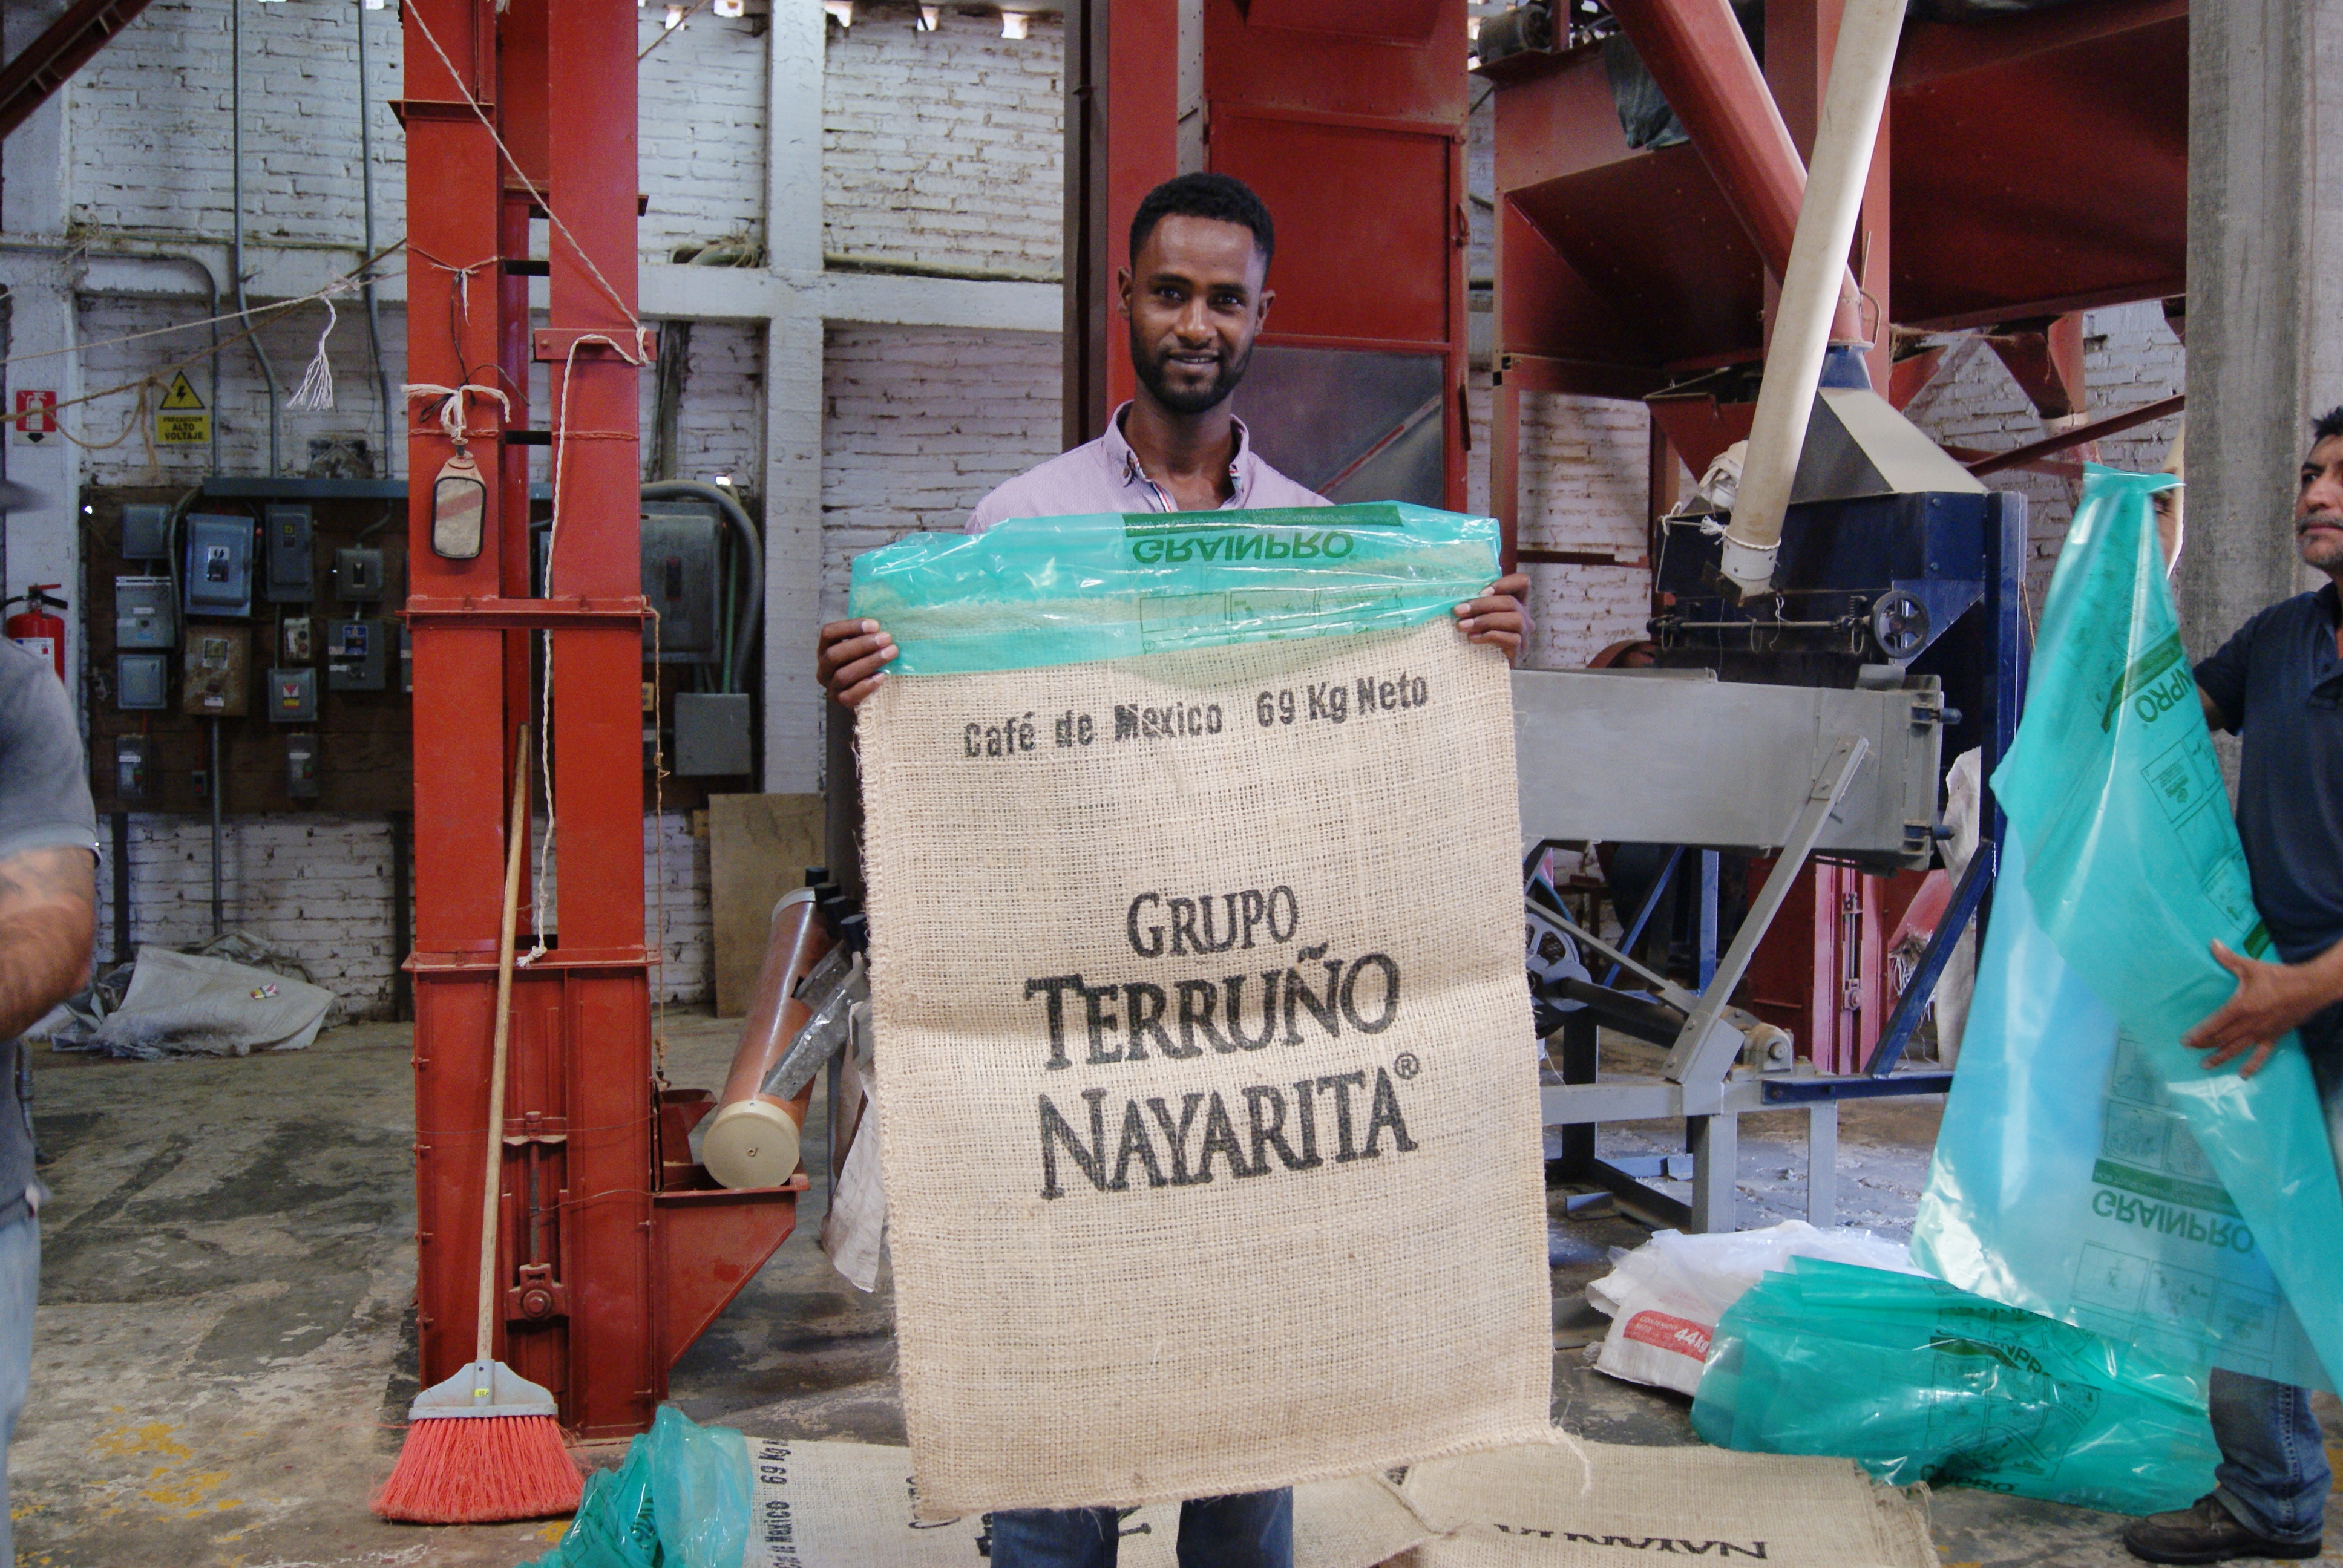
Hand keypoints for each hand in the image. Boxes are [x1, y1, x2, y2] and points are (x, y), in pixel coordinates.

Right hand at [818, 618, 895, 707]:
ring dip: (868, 662)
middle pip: (834, 654)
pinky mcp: (840, 702)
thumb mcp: (862, 647)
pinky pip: (849, 696)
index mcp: (825, 649)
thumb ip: (866, 635)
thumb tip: (881, 625)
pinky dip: (866, 686)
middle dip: (862, 645)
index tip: (875, 625)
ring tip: (891, 653)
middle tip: (886, 638)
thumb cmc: (864, 663)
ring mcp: (830, 686)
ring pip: (843, 675)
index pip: (828, 633)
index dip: (850, 627)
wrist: (862, 696)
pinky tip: (882, 676)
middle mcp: (823, 668)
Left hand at [1453, 573, 1530, 663]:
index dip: (1505, 583)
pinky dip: (1491, 636)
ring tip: (1463, 626)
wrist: (1477, 669)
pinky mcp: (1519, 651)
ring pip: (1515, 619)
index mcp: (1516, 602)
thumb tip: (1459, 595)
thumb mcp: (1476, 615)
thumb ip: (1476, 603)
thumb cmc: (1475, 635)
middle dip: (1482, 605)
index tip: (1482, 591)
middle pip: (1511, 602)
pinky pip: (1512, 639)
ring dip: (1486, 620)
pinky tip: (1473, 638)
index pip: (1522, 582)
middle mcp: (1524, 616)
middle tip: (1459, 611)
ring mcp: (1524, 635)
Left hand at [2184, 940, 2330, 1078]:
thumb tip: (2212, 943)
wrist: (2310, 988)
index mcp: (2241, 1008)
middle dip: (2205, 1045)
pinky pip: (2261, 1055)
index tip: (2185, 1041)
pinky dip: (2252, 1065)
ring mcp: (2262, 1033)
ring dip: (2221, 1058)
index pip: (2214, 1025)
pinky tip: (2243, 1075)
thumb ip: (2228, 958)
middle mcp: (2249, 1024)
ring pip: (2237, 1049)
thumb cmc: (2279, 977)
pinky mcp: (2274, 1037)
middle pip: (2222, 1039)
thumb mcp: (2251, 966)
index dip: (2199, 1034)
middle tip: (2190, 1050)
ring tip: (2206, 1066)